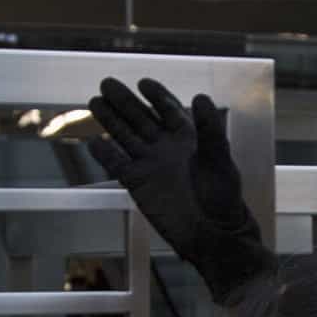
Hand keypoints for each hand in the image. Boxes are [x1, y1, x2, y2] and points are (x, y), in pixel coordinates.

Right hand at [82, 78, 271, 306]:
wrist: (212, 233)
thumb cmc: (222, 197)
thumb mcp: (220, 159)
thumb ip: (210, 129)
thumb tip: (200, 97)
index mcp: (187, 137)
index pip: (168, 109)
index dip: (156, 95)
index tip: (142, 83)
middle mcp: (166, 147)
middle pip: (140, 118)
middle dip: (124, 101)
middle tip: (107, 83)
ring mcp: (150, 165)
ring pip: (125, 136)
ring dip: (110, 120)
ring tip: (94, 101)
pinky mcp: (138, 184)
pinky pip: (118, 164)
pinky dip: (106, 154)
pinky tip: (94, 141)